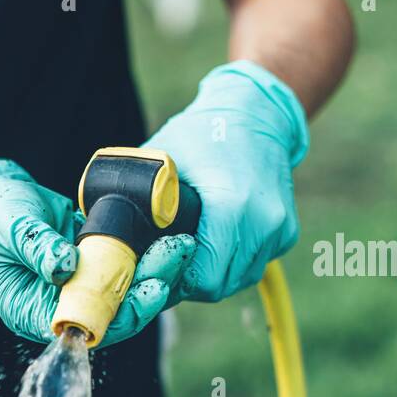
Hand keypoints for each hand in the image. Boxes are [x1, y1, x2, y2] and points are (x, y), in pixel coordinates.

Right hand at [0, 153, 188, 345]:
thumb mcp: (10, 228)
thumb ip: (37, 248)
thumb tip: (67, 266)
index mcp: (32, 312)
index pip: (86, 327)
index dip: (123, 314)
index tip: (151, 287)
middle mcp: (58, 307)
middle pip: (114, 313)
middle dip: (149, 287)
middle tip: (176, 253)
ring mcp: (76, 285)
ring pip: (123, 290)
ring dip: (153, 269)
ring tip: (180, 243)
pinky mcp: (89, 263)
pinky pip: (122, 266)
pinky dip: (144, 254)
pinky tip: (166, 236)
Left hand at [143, 61, 309, 302]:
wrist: (255, 111)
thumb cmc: (200, 133)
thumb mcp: (160, 163)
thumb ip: (139, 205)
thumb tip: (110, 242)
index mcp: (232, 206)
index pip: (203, 279)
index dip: (173, 281)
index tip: (153, 269)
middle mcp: (263, 222)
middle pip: (219, 285)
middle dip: (189, 282)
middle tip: (165, 263)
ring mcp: (279, 229)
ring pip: (238, 280)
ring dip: (211, 274)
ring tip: (188, 251)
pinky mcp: (286, 231)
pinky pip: (253, 265)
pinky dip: (231, 263)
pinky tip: (212, 242)